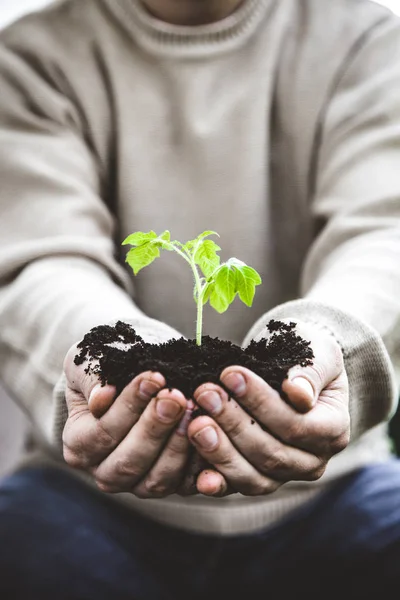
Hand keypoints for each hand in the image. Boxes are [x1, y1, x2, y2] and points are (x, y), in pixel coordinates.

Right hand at [62, 341, 193, 497]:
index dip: (128, 407)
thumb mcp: (88, 361)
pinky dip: (201, 463)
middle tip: (177, 396)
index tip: (154, 377)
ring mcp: (139, 483)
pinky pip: (187, 483)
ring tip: (195, 408)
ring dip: (178, 444)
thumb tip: (100, 398)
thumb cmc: (108, 365)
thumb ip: (91, 378)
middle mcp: (106, 472)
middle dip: (156, 427)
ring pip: (158, 479)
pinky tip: (213, 433)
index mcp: (79, 445)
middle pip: (129, 461)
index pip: (102, 433)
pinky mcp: (172, 484)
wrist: (137, 373)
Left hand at [187, 320, 349, 496]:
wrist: (292, 368)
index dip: (260, 402)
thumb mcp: (318, 353)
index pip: (296, 425)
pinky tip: (198, 477)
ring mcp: (284, 475)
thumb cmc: (308, 355)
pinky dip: (217, 482)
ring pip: (253, 477)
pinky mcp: (256, 478)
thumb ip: (311, 372)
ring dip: (221, 452)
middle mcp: (312, 461)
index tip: (230, 373)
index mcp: (333, 431)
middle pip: (271, 454)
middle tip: (205, 393)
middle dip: (234, 423)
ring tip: (196, 424)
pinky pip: (236, 487)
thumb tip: (297, 393)